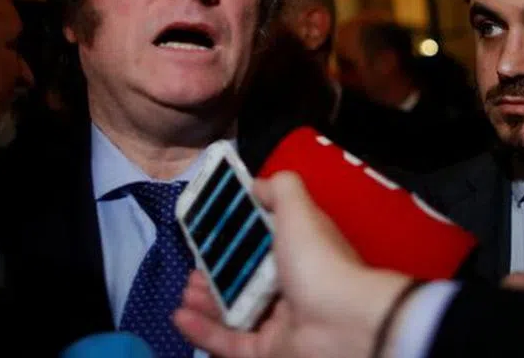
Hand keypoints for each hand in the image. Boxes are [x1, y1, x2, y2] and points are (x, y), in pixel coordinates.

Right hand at [174, 172, 410, 357]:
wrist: (342, 325)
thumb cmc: (320, 262)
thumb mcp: (298, 211)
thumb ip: (280, 189)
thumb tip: (257, 183)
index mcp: (304, 253)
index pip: (268, 243)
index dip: (239, 237)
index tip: (211, 231)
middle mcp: (295, 288)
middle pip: (248, 280)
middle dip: (216, 273)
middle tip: (193, 268)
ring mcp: (282, 323)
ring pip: (236, 312)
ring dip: (206, 301)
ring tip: (185, 291)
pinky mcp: (270, 353)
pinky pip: (230, 343)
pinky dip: (204, 332)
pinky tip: (180, 317)